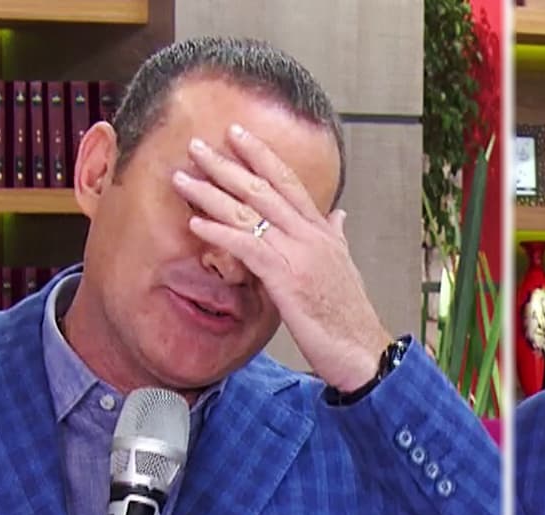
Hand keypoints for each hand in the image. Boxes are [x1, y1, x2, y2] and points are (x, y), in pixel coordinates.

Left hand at [171, 124, 391, 391]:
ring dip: (211, 193)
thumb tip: (339, 213)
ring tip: (182, 178)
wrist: (363, 349)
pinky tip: (195, 224)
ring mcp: (299, 254)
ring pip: (250, 213)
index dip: (261, 155)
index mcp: (321, 231)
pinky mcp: (287, 278)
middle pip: (263, 189)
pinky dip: (220, 233)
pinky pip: (247, 247)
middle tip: (197, 145)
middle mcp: (310, 235)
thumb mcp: (344, 267)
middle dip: (227, 165)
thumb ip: (336, 235)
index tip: (237, 134)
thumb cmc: (349, 315)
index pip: (288, 181)